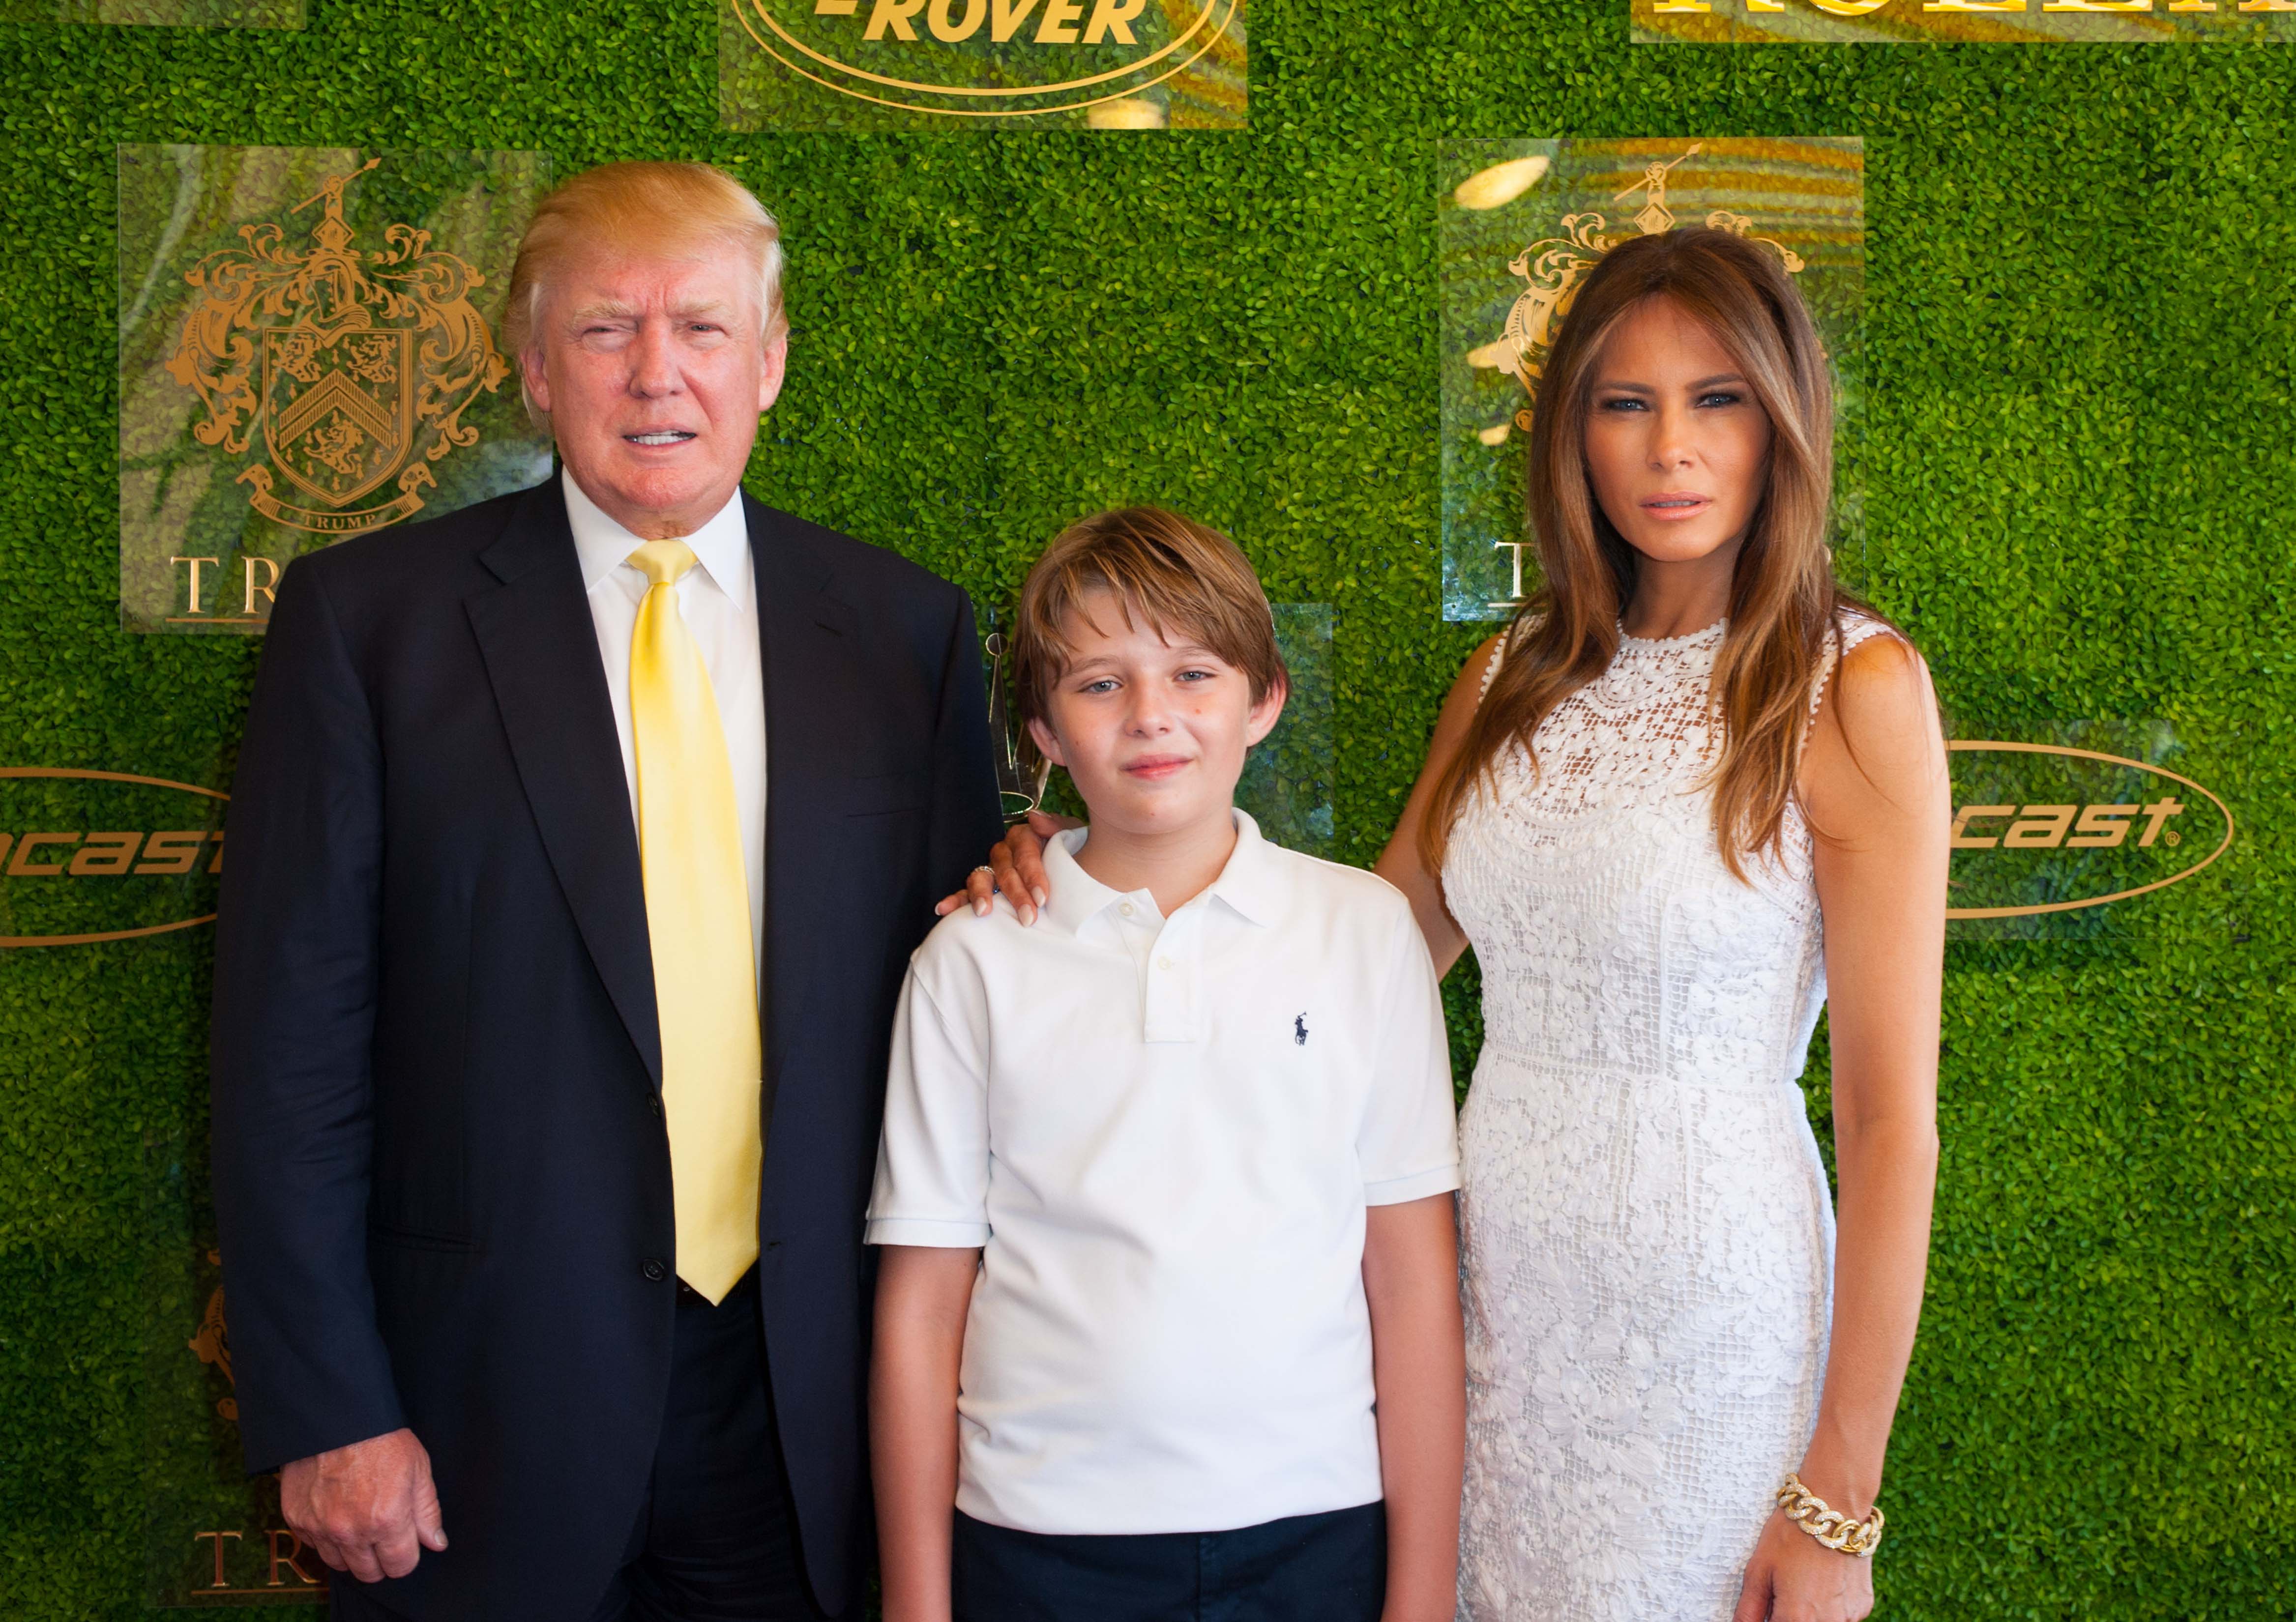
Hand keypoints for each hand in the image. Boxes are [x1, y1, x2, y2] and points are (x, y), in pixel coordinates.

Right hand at [280, 1427, 446, 1583]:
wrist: (336, 1416)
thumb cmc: (382, 1439)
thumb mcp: (419, 1468)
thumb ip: (427, 1512)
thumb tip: (436, 1543)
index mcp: (386, 1521)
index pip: (400, 1566)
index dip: (407, 1556)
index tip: (406, 1543)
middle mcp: (351, 1532)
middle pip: (369, 1573)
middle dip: (381, 1560)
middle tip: (384, 1535)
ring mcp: (320, 1528)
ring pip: (340, 1565)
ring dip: (353, 1552)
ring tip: (360, 1523)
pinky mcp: (297, 1520)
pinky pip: (314, 1545)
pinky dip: (327, 1537)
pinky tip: (337, 1514)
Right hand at [932, 809, 1075, 925]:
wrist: (1073, 870)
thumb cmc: (1073, 852)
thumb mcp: (1072, 837)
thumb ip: (1057, 827)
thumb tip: (1035, 817)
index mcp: (1025, 836)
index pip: (1025, 854)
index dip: (1033, 875)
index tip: (1042, 898)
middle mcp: (1005, 850)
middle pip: (1005, 870)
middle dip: (1015, 895)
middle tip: (1028, 918)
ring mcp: (992, 868)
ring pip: (981, 877)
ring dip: (980, 894)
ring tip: (983, 911)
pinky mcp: (984, 885)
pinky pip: (966, 891)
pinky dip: (955, 899)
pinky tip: (943, 908)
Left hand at [1732, 1508, 1872, 1621]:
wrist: (1835, 1507)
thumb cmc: (1792, 1534)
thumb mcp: (1758, 1571)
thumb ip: (1749, 1610)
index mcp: (1797, 1618)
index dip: (1769, 1620)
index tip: (1767, 1609)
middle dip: (1787, 1616)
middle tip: (1783, 1592)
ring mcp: (1849, 1617)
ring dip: (1808, 1614)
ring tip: (1802, 1584)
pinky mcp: (1863, 1606)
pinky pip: (1841, 1616)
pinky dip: (1828, 1607)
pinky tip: (1821, 1581)